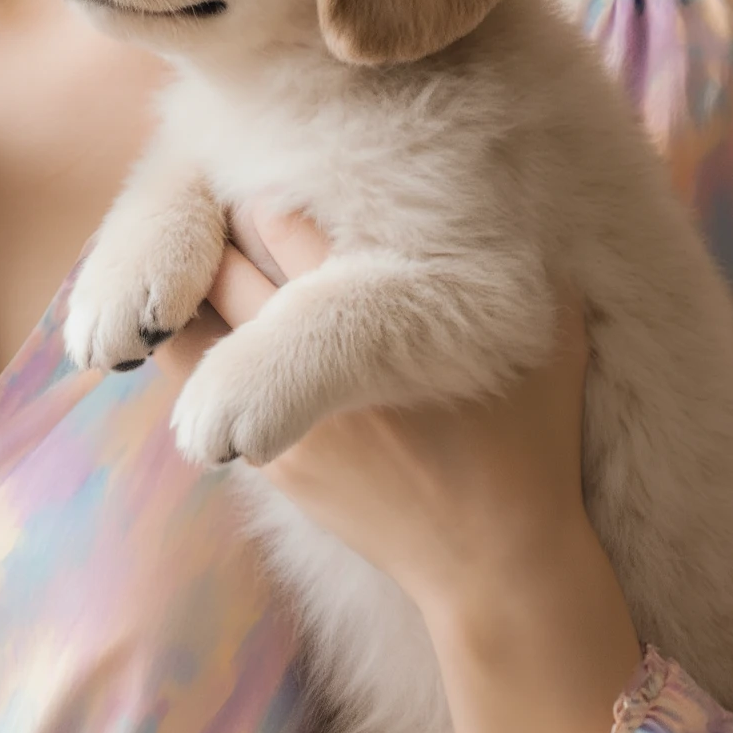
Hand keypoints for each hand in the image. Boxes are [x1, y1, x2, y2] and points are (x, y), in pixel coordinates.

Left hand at [155, 208, 642, 732]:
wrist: (495, 566)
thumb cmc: (529, 440)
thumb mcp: (547, 335)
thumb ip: (520, 254)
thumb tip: (506, 168)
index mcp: (379, 314)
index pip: (275, 218)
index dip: (260, 187)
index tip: (264, 166)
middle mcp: (311, 362)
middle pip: (217, 263)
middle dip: (210, 227)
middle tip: (214, 199)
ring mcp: (274, 418)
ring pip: (187, 322)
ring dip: (184, 284)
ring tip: (194, 255)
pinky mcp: (261, 463)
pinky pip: (190, 384)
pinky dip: (186, 339)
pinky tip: (195, 315)